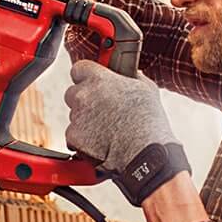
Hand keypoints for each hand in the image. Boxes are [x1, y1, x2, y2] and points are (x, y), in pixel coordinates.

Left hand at [64, 60, 177, 174]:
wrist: (144, 153)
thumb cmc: (148, 121)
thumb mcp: (146, 89)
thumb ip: (132, 76)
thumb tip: (130, 73)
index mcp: (99, 79)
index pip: (79, 69)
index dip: (86, 77)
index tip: (92, 83)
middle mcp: (83, 96)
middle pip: (72, 93)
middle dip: (84, 100)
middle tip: (102, 110)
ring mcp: (76, 117)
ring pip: (74, 115)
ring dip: (85, 121)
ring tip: (107, 130)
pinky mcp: (73, 137)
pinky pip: (73, 135)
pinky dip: (83, 139)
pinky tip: (101, 142)